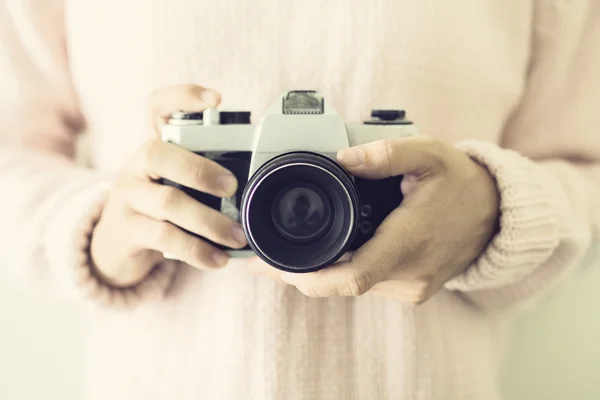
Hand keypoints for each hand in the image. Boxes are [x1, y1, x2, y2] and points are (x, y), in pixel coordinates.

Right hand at [91, 84, 247, 287]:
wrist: (117, 244)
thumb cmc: (160, 207)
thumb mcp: (176, 183)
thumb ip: (204, 174)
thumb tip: (258, 181)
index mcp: (154, 146)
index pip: (157, 107)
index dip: (182, 96)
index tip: (216, 100)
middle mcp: (137, 165)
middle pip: (159, 154)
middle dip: (200, 169)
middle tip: (233, 187)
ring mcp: (128, 197)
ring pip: (168, 202)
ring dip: (209, 222)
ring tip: (236, 237)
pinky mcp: (127, 229)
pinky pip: (165, 238)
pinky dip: (196, 250)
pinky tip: (217, 259)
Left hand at [249, 136, 499, 302]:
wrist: (497, 215)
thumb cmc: (464, 184)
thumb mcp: (430, 154)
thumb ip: (386, 152)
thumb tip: (342, 156)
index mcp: (411, 241)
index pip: (352, 276)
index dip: (308, 278)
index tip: (272, 266)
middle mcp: (410, 273)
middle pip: (342, 285)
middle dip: (298, 275)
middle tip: (261, 259)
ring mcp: (412, 287)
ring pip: (352, 288)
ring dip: (317, 275)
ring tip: (283, 255)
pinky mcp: (412, 289)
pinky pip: (366, 286)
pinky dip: (340, 274)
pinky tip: (323, 257)